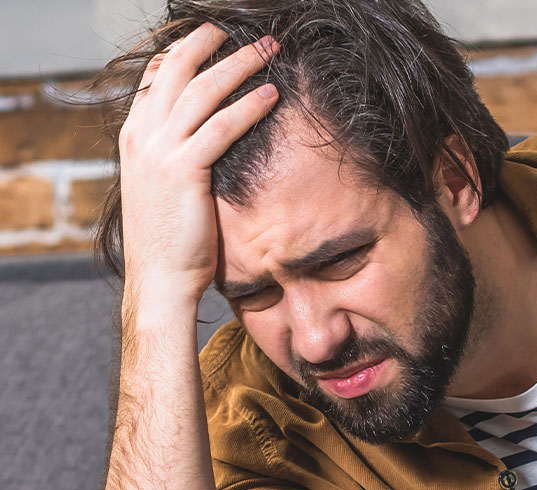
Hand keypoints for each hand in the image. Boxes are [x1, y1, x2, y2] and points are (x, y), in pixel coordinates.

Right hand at [118, 23, 278, 306]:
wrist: (159, 280)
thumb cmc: (171, 240)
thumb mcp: (164, 188)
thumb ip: (176, 156)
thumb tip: (204, 140)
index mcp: (134, 138)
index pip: (154, 77)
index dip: (183, 52)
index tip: (212, 37)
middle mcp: (142, 137)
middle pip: (175, 71)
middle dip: (210, 44)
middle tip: (246, 33)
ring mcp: (159, 153)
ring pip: (201, 92)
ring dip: (238, 65)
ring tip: (268, 50)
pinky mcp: (183, 172)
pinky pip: (221, 128)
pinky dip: (247, 107)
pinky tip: (271, 94)